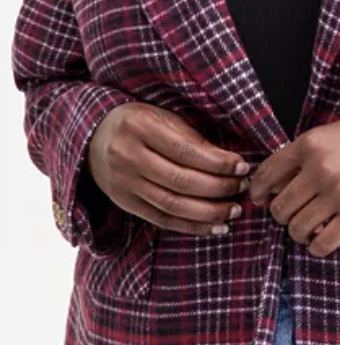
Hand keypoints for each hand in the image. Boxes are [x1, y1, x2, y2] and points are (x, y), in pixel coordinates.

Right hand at [86, 103, 250, 234]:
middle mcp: (127, 156)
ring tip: (233, 211)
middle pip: (180, 180)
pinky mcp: (124, 203)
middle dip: (218, 188)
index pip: (185, 150)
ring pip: (172, 205)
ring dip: (208, 212)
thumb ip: (191, 139)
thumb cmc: (137, 122)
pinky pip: (161, 220)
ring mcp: (123, 183)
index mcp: (139, 127)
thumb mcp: (161, 117)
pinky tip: (214, 227)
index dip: (217, 163)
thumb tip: (229, 163)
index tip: (242, 167)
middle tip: (242, 188)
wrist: (92, 136)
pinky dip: (191, 226)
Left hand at [247, 107, 339, 256]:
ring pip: (297, 228)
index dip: (258, 190)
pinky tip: (321, 240)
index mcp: (311, 143)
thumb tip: (281, 181)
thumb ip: (309, 152)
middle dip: (280, 214)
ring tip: (307, 228)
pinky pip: (323, 243)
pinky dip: (317, 246)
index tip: (260, 198)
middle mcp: (319, 169)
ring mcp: (338, 194)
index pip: (267, 173)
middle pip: (280, 206)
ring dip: (297, 232)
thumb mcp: (337, 130)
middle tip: (290, 214)